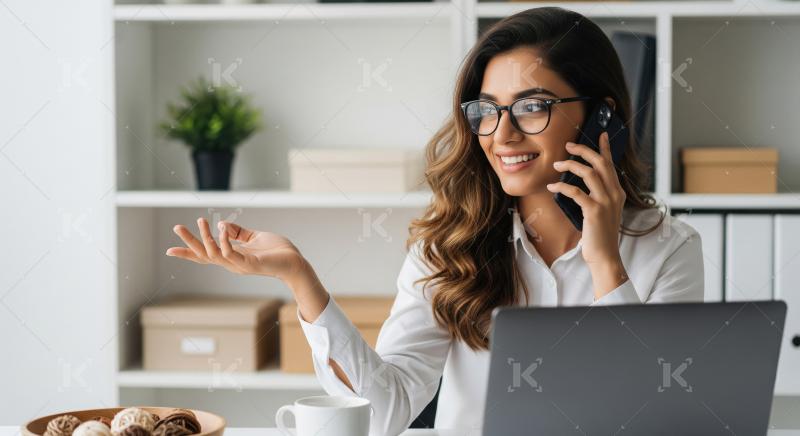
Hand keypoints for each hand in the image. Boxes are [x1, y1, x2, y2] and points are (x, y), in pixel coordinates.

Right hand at [166, 217, 305, 282]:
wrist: (295, 262)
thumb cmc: (277, 251)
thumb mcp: (254, 238)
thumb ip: (238, 233)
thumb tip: (223, 225)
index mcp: (232, 257)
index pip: (206, 256)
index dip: (189, 252)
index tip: (169, 249)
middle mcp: (232, 264)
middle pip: (204, 255)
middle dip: (189, 242)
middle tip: (176, 227)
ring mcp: (240, 266)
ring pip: (215, 254)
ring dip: (206, 238)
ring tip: (200, 220)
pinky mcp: (250, 265)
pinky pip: (232, 254)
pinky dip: (225, 241)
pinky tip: (221, 228)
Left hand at [546, 131, 628, 295]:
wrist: (604, 255)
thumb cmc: (599, 234)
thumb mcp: (604, 211)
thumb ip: (599, 196)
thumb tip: (583, 182)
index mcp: (618, 192)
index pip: (611, 165)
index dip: (605, 148)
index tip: (600, 134)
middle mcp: (615, 194)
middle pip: (600, 163)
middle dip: (583, 150)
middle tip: (568, 145)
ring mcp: (606, 202)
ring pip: (588, 173)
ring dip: (570, 165)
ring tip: (556, 165)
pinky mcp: (594, 210)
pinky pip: (575, 192)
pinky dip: (561, 187)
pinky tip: (552, 187)